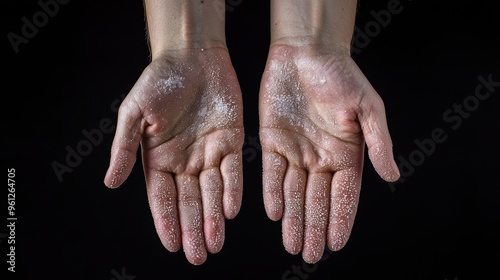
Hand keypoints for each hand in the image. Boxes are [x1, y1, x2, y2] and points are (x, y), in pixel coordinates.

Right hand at [104, 47, 243, 264]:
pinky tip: (230, 211)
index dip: (166, 221)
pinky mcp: (231, 141)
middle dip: (192, 229)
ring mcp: (208, 153)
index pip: (162, 197)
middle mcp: (184, 161)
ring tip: (215, 244)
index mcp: (158, 158)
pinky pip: (233, 171)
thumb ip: (123, 148)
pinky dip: (232, 190)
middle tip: (198, 255)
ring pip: (211, 193)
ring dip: (213, 218)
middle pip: (188, 201)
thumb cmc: (158, 80)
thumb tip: (109, 183)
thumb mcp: (133, 112)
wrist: (192, 55)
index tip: (172, 245)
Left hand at [259, 44, 399, 263]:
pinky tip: (275, 213)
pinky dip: (273, 193)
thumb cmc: (341, 75)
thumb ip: (378, 142)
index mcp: (346, 153)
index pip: (344, 194)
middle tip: (311, 255)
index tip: (336, 244)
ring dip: (294, 219)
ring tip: (293, 245)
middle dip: (315, 228)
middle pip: (318, 200)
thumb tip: (393, 176)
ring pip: (294, 193)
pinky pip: (271, 173)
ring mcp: (295, 151)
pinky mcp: (272, 141)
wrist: (306, 51)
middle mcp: (320, 158)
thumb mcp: (367, 107)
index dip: (341, 219)